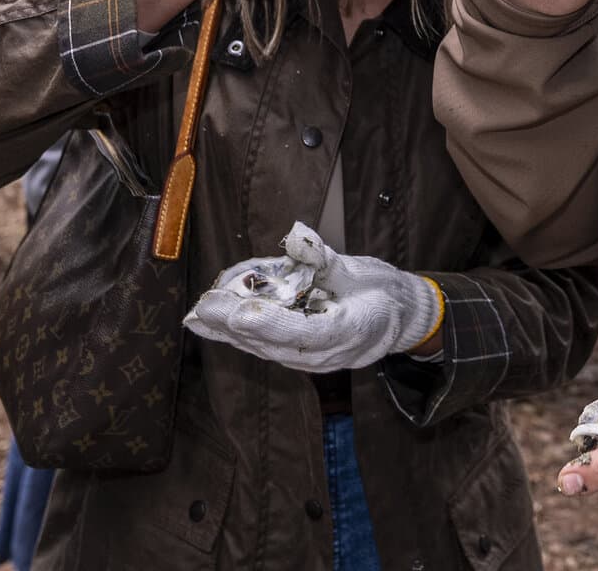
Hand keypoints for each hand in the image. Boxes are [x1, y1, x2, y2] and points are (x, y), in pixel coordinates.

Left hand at [183, 223, 439, 373]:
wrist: (399, 320)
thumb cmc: (382, 293)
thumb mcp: (362, 270)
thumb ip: (326, 259)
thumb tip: (298, 238)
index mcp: (350, 330)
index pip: (305, 332)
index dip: (271, 324)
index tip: (242, 314)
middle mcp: (327, 354)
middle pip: (275, 343)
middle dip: (235, 325)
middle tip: (204, 306)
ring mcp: (311, 359)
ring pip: (263, 348)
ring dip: (228, 333)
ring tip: (198, 316)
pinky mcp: (299, 355)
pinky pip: (264, 347)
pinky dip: (237, 336)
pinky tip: (211, 325)